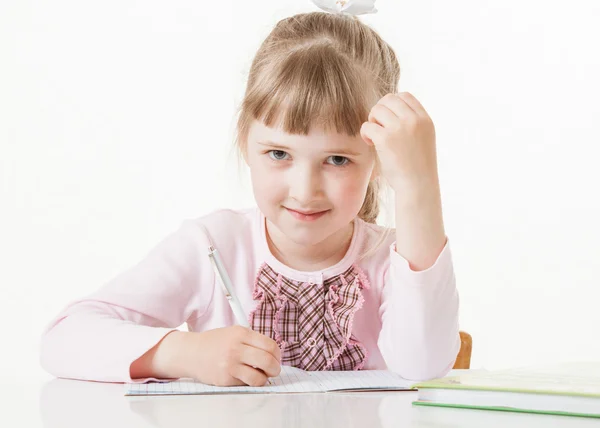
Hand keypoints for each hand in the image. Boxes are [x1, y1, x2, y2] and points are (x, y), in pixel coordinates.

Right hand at [132, 326, 280, 386]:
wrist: (191, 352)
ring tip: (262, 376)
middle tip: (274, 369)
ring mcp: (230, 364)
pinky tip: (245, 377)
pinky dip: (250, 382)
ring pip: (259, 377)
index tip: (276, 358)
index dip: (277, 354)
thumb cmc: (214, 343)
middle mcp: (236, 348)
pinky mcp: (225, 378)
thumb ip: (252, 340)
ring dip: (265, 378)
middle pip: (268, 361)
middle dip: (275, 368)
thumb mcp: (233, 332)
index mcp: (241, 333)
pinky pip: (246, 383)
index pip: (270, 345)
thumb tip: (273, 353)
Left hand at [360, 92, 437, 192]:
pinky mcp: (386, 138)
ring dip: (372, 122)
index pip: (405, 96)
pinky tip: (371, 144)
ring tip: (375, 137)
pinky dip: (365, 134)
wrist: (418, 186)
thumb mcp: (422, 139)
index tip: (388, 120)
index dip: (392, 105)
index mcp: (425, 119)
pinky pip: (367, 126)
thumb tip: (387, 108)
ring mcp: (400, 128)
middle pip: (389, 99)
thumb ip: (411, 123)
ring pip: (377, 109)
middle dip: (380, 111)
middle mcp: (414, 120)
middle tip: (379, 129)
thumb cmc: (416, 167)